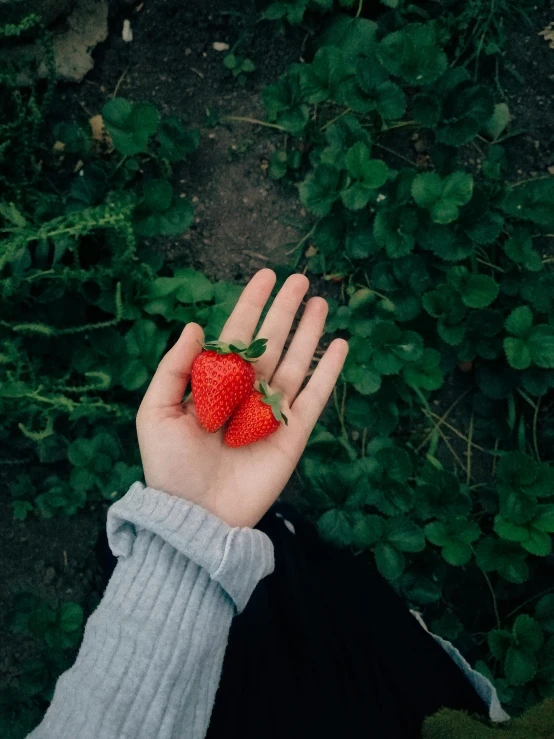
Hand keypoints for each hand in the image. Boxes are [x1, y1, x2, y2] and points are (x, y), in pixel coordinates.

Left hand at [136, 269, 347, 527]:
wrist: (196, 515)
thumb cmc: (170, 466)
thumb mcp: (156, 412)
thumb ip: (175, 368)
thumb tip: (195, 326)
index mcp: (214, 384)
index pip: (237, 335)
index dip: (251, 305)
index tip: (266, 276)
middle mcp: (246, 392)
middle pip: (271, 342)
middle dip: (285, 310)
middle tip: (301, 280)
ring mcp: (271, 412)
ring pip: (295, 362)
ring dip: (309, 332)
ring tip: (321, 303)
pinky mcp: (293, 434)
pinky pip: (315, 396)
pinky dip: (328, 371)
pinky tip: (339, 345)